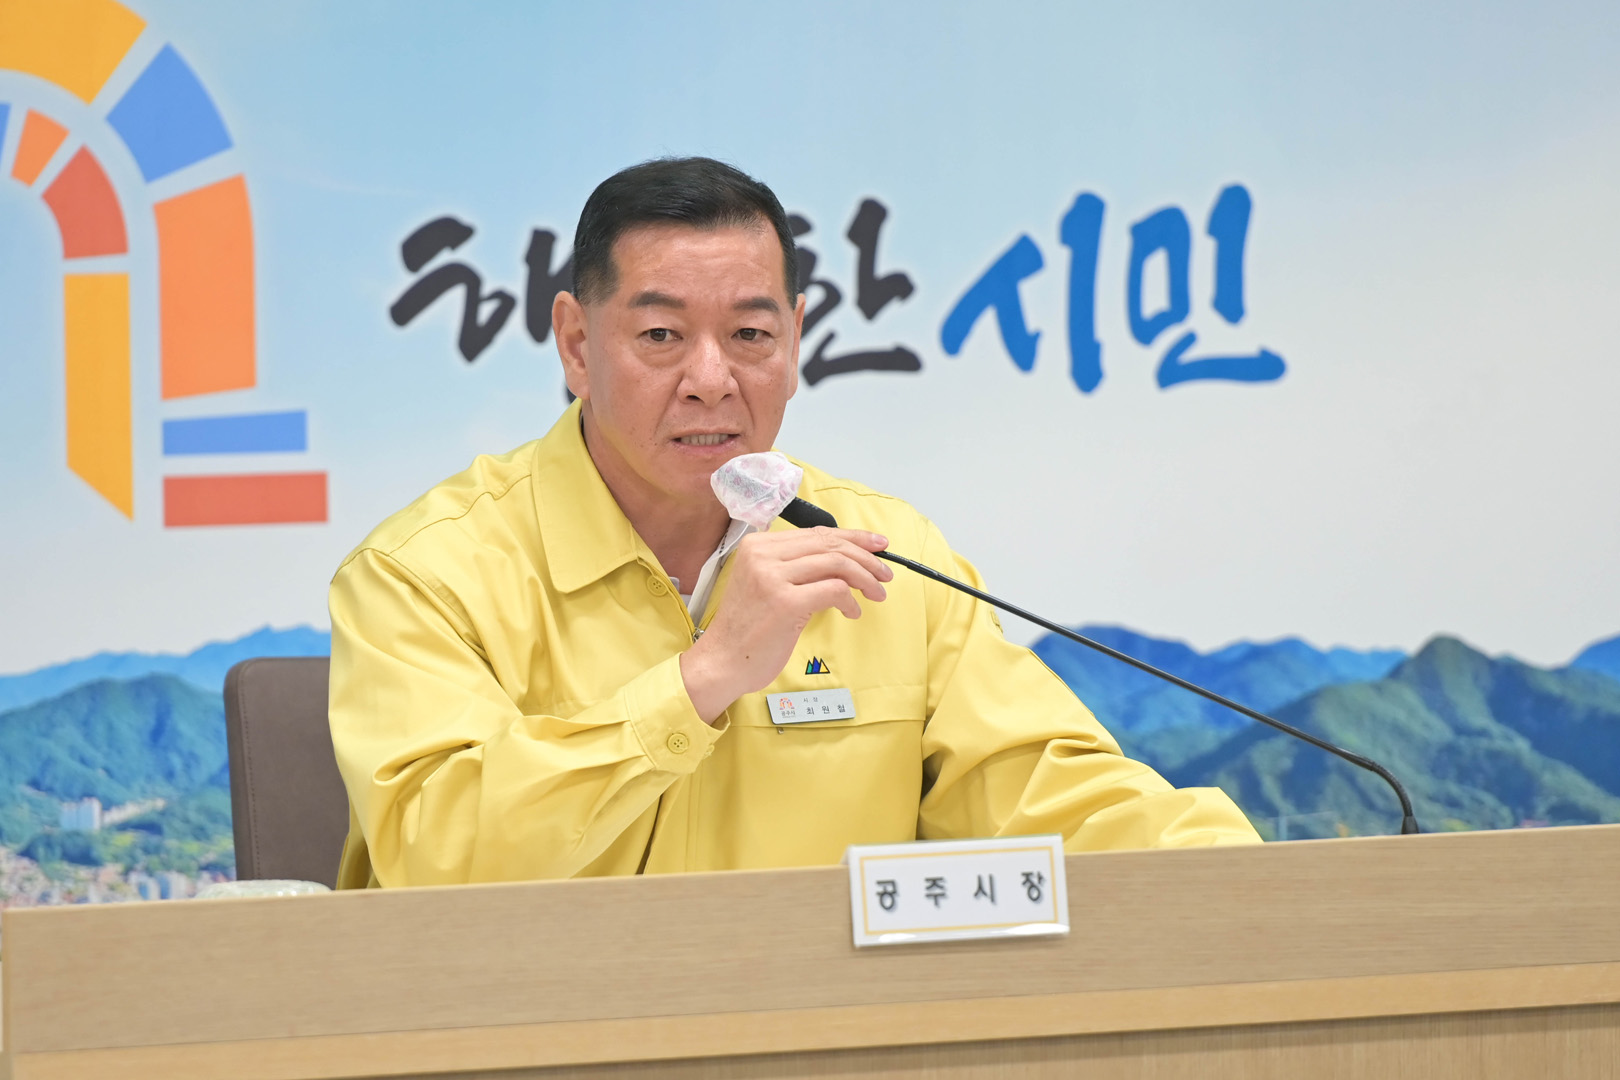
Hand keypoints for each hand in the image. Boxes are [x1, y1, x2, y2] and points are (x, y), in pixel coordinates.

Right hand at [679, 527, 891, 723]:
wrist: (722, 661)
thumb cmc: (748, 629)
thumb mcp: (766, 585)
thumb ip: (796, 568)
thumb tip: (844, 561)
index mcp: (758, 546)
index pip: (816, 534)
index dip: (852, 537)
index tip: (877, 545)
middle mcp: (763, 555)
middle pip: (830, 544)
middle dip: (866, 557)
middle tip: (885, 573)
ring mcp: (773, 577)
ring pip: (837, 563)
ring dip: (865, 578)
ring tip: (877, 593)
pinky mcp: (785, 602)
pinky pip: (834, 590)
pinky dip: (851, 600)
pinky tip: (853, 612)